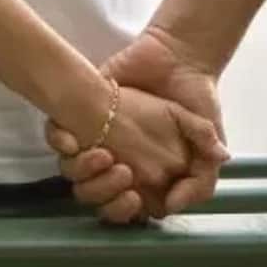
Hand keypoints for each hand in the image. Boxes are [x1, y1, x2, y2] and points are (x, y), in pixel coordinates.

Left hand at [51, 85, 220, 222]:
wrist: (176, 55)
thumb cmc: (195, 96)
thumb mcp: (208, 141)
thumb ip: (203, 177)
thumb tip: (175, 204)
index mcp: (145, 172)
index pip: (123, 207)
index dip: (123, 210)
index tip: (135, 197)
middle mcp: (117, 160)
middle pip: (94, 197)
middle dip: (102, 193)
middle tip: (122, 174)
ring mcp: (97, 139)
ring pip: (74, 173)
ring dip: (83, 170)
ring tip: (104, 154)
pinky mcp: (81, 114)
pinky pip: (58, 139)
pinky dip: (60, 141)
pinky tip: (73, 138)